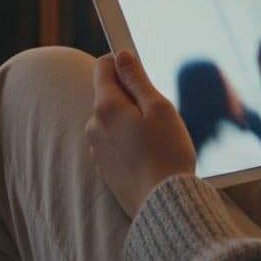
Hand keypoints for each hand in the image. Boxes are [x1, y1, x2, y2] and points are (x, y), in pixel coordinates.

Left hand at [85, 50, 195, 217]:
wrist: (163, 205)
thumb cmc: (167, 153)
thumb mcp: (158, 107)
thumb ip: (137, 79)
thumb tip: (121, 55)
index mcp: (106, 107)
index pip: (103, 67)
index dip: (123, 64)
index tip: (142, 73)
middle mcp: (93, 126)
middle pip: (109, 95)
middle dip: (131, 97)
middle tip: (158, 116)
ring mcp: (96, 150)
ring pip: (112, 121)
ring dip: (130, 122)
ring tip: (156, 141)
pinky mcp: (104, 169)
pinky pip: (114, 144)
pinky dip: (129, 143)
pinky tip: (149, 157)